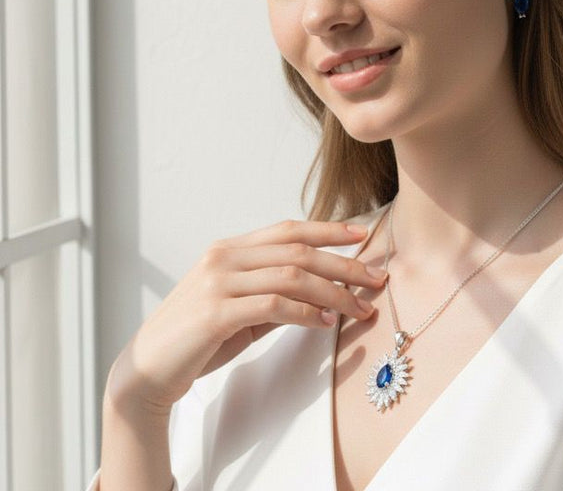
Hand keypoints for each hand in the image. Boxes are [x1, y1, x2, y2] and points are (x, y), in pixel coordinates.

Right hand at [104, 219, 385, 414]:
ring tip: (360, 308)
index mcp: (230, 249)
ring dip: (334, 292)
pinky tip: (326, 323)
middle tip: (376, 279)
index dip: (328, 229)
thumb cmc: (198, 338)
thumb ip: (275, 294)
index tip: (363, 235)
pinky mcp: (215, 312)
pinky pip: (273, 304)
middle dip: (344, 263)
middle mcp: (224, 257)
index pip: (288, 230)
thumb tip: (323, 293)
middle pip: (297, 250)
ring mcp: (218, 282)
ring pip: (292, 275)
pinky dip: (306, 312)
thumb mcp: (241, 308)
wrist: (148, 370)